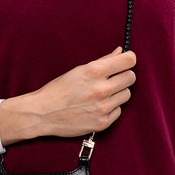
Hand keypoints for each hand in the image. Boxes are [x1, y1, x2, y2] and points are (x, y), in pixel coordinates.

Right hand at [0, 47, 136, 143]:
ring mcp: (103, 107)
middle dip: (124, 75)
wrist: (43, 114)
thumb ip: (103, 61)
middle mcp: (101, 89)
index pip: (129, 60)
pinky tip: (97, 106)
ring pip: (127, 94)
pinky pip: (118, 111)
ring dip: (118, 92)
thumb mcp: (79, 70)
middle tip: (113, 78)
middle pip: (131, 77)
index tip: (126, 61)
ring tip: (102, 93)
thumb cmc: (58, 90)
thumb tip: (120, 52)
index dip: (128, 59)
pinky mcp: (103, 122)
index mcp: (94, 71)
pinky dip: (111, 108)